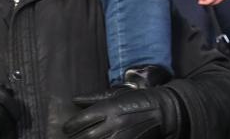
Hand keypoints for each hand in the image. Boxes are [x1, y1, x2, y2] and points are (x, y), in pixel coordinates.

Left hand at [63, 87, 180, 138]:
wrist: (162, 111)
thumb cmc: (138, 100)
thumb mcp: (117, 95)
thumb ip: (95, 98)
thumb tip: (75, 99)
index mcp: (109, 108)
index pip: (83, 119)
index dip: (72, 125)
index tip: (66, 128)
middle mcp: (113, 123)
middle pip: (87, 136)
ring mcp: (121, 136)